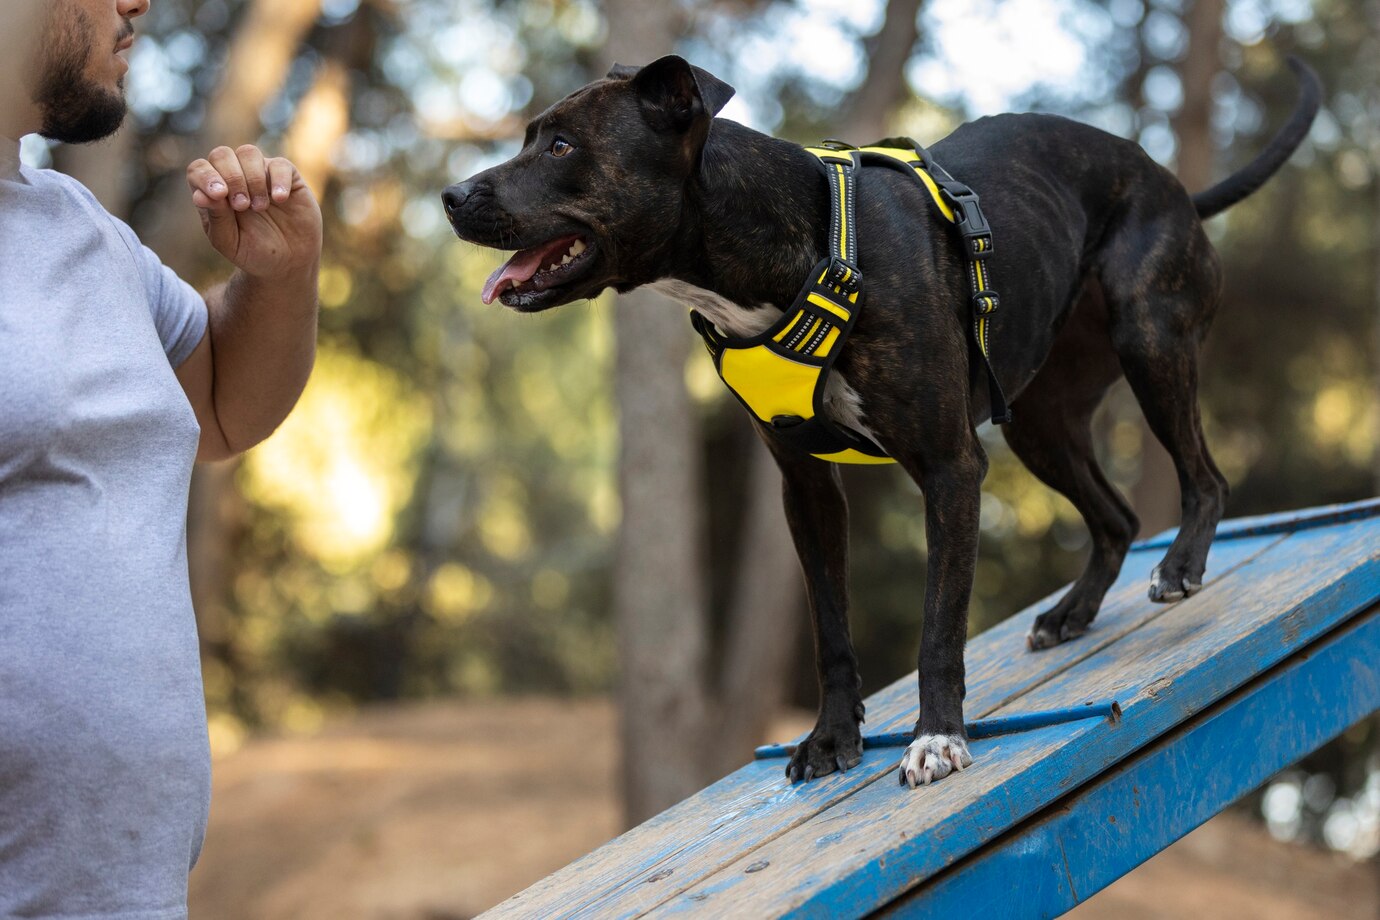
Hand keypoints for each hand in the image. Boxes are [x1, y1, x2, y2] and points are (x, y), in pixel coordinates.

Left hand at [186, 145, 322, 281]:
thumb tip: (200, 195)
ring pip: (248, 153)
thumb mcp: (229, 242)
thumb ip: (216, 218)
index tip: (219, 195)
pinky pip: (280, 164)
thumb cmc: (253, 252)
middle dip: (231, 177)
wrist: (288, 263)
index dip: (205, 176)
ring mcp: (261, 174)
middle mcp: (235, 177)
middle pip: (221, 154)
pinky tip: (280, 200)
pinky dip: (278, 180)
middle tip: (242, 206)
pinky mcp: (288, 177)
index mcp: (213, 192)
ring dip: (252, 179)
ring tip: (260, 207)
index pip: (199, 169)